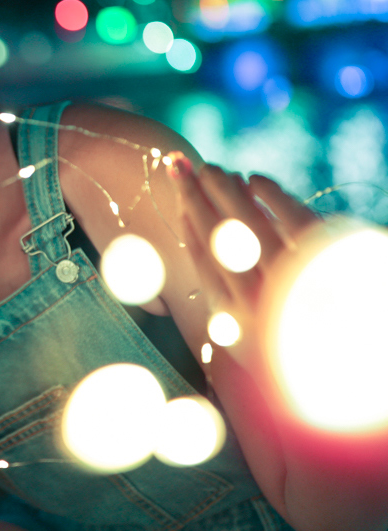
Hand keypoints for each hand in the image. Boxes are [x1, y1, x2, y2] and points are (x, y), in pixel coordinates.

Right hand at [167, 154, 319, 359]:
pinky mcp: (326, 262)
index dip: (186, 220)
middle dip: (195, 194)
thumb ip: (223, 296)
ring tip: (214, 170)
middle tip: (182, 166)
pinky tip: (255, 180)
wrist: (352, 364)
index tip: (177, 192)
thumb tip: (188, 246)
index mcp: (233, 321)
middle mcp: (255, 304)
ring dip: (225, 188)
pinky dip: (268, 193)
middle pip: (216, 235)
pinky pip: (290, 217)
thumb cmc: (292, 346)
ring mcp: (290, 283)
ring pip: (246, 223)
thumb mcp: (248, 333)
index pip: (201, 259)